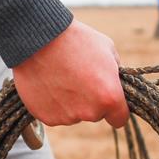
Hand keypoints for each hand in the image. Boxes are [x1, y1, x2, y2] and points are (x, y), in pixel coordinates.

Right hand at [12, 20, 129, 127]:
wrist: (38, 39)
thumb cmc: (75, 40)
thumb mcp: (107, 49)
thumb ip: (114, 72)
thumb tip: (113, 81)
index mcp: (109, 97)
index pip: (119, 119)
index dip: (115, 109)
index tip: (108, 99)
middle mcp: (89, 112)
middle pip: (95, 114)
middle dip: (90, 100)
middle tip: (78, 78)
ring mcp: (66, 117)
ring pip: (73, 114)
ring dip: (70, 101)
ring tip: (60, 77)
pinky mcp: (46, 117)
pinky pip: (54, 114)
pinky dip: (52, 103)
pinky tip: (48, 84)